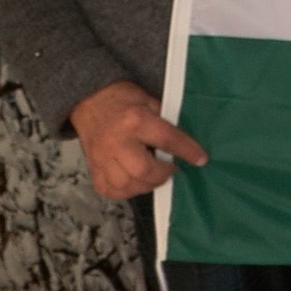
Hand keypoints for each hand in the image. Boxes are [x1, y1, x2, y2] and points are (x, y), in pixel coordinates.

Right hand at [68, 80, 207, 199]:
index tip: (201, 159)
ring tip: (154, 176)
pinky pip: (109, 190)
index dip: (187, 151)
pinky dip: (126, 191)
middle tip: (170, 169)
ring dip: (146, 186)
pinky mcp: (93, 168)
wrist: (89, 100)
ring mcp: (102, 157)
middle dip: (162, 175)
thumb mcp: (149, 101)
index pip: (166, 139)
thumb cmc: (124, 98)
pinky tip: (136, 182)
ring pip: (125, 185)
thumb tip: (185, 143)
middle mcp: (117, 141)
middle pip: (143, 169)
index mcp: (135, 120)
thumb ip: (165, 121)